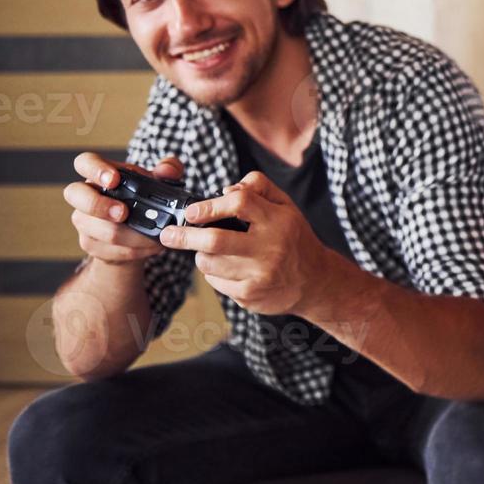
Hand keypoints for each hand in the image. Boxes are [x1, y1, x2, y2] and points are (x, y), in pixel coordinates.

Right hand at [65, 152, 184, 265]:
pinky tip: (151, 246)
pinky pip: (110, 249)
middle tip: (124, 213)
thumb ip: (168, 170)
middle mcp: (85, 195)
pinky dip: (136, 250)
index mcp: (100, 174)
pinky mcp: (90, 244)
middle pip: (75, 194)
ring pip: (99, 229)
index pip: (85, 163)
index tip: (114, 180)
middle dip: (99, 205)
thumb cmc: (143, 199)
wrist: (136, 233)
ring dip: (131, 235)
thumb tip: (167, 170)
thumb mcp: (159, 182)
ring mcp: (84, 221)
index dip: (95, 169)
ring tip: (155, 235)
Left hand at [158, 171, 335, 316]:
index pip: (239, 203)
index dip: (209, 206)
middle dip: (184, 236)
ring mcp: (259, 275)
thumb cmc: (295, 238)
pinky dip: (213, 273)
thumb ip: (259, 188)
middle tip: (168, 234)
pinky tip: (225, 268)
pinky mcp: (250, 295)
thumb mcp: (286, 206)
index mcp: (278, 220)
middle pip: (215, 241)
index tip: (191, 211)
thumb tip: (226, 189)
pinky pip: (216, 282)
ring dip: (200, 255)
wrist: (315, 281)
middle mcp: (270, 248)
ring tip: (206, 250)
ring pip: (210, 263)